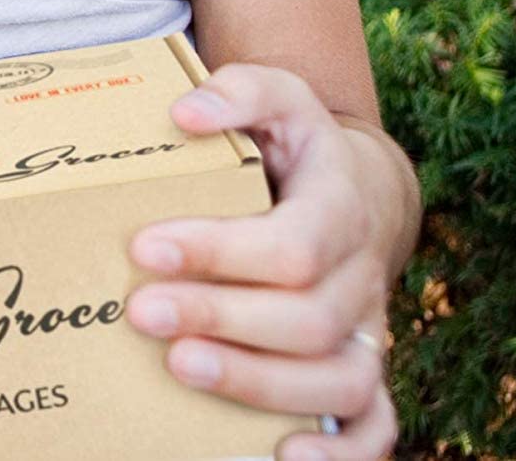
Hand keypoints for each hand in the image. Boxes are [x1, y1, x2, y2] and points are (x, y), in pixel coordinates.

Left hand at [125, 64, 399, 459]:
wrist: (357, 190)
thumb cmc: (296, 146)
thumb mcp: (276, 96)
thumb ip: (238, 90)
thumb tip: (185, 114)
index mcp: (341, 211)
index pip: (292, 246)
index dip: (219, 252)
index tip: (144, 246)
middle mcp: (363, 279)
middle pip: (306, 320)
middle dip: (220, 319)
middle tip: (140, 311)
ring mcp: (368, 333)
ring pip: (338, 381)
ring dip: (256, 384)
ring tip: (179, 367)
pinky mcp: (364, 372)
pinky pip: (375, 428)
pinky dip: (339, 454)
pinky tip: (279, 455)